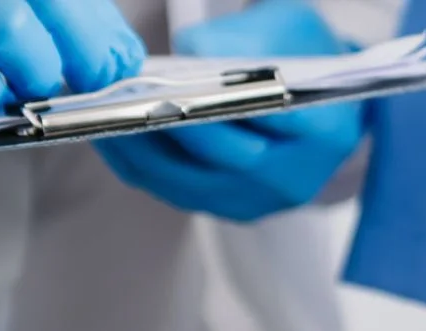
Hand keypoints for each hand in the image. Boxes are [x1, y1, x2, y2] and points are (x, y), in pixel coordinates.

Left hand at [95, 0, 365, 222]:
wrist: (323, 103)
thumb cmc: (304, 57)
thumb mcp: (286, 25)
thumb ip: (243, 38)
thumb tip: (188, 55)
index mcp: (325, 128)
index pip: (262, 115)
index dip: (209, 98)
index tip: (161, 79)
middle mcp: (294, 175)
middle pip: (219, 152)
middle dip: (163, 120)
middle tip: (116, 94)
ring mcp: (263, 200)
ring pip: (187, 180)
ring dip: (138, 147)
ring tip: (100, 112)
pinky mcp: (233, 211)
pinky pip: (175, 192)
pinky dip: (140, 164)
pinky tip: (112, 133)